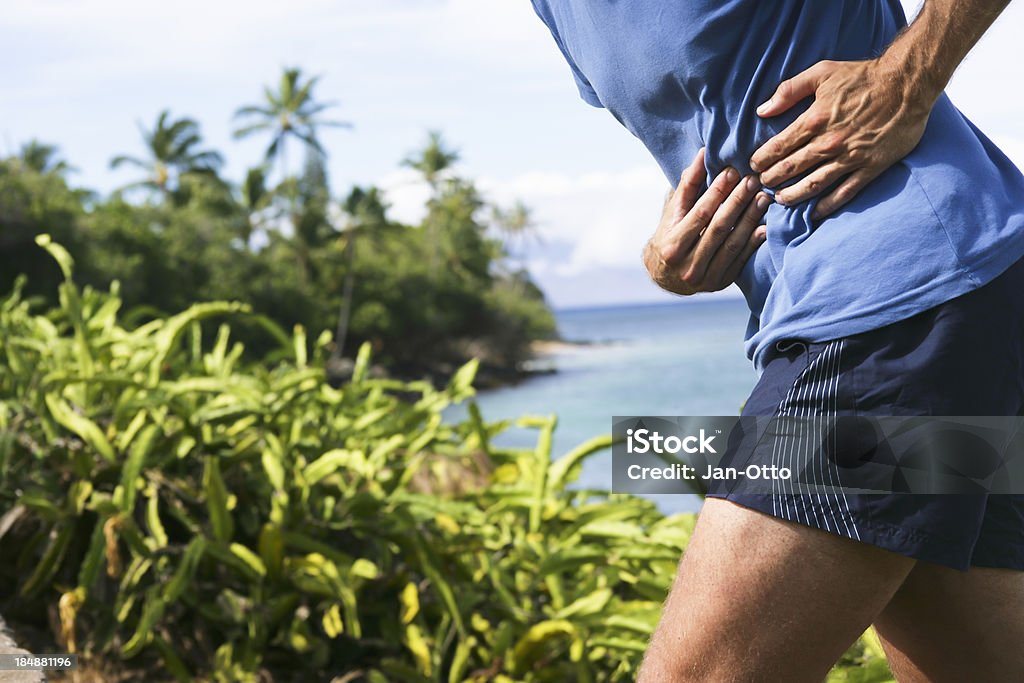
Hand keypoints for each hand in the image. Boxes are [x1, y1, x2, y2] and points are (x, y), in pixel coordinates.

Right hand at [644, 148, 768, 294]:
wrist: (665, 275)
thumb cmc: (669, 234)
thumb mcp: (673, 211)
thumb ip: (688, 185)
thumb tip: (704, 154)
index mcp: (672, 245)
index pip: (700, 214)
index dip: (717, 192)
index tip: (732, 171)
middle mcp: (687, 265)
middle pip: (718, 228)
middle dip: (738, 202)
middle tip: (753, 181)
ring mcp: (704, 278)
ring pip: (732, 244)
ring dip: (750, 219)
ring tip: (763, 198)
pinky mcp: (719, 283)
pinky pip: (740, 260)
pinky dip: (753, 242)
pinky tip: (764, 226)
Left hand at [749, 58, 933, 218]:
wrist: (907, 83)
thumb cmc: (863, 76)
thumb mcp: (822, 73)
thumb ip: (789, 90)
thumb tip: (762, 110)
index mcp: (815, 119)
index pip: (779, 146)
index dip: (763, 159)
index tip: (754, 166)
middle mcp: (829, 142)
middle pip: (792, 168)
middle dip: (772, 179)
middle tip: (762, 185)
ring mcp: (850, 157)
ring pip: (814, 184)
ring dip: (793, 195)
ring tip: (780, 200)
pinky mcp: (870, 167)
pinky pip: (845, 192)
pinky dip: (828, 205)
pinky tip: (814, 212)